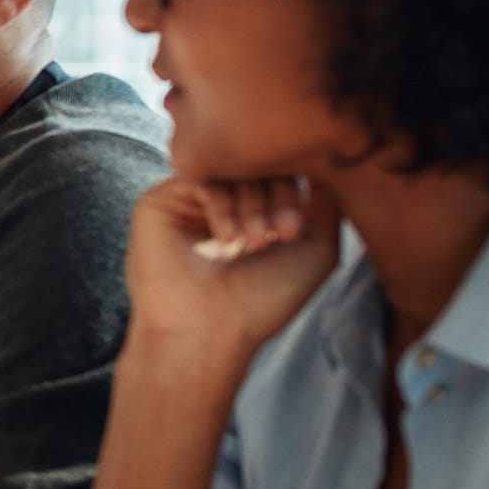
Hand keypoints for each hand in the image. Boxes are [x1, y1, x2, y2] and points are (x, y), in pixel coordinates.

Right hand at [124, 176, 342, 356]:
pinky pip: (197, 176)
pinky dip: (221, 203)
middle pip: (257, 162)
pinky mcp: (161, 201)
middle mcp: (225, 202)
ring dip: (251, 202)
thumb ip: (327, 201)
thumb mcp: (318, 249)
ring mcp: (192, 201)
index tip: (295, 232)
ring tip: (253, 242)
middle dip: (277, 194)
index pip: (282, 169)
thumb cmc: (263, 300)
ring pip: (228, 167)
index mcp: (259, 211)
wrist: (210, 330)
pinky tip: (226, 238)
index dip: (296, 187)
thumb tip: (327, 157)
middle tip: (280, 234)